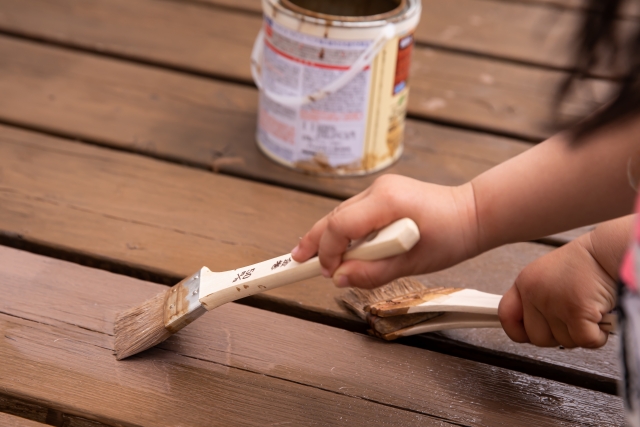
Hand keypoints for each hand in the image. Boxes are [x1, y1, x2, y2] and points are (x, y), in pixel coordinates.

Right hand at [291, 175, 478, 287]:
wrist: (473, 214)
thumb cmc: (451, 236)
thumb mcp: (412, 263)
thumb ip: (372, 272)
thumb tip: (339, 278)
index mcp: (387, 202)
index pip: (340, 226)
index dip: (326, 251)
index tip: (324, 272)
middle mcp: (380, 189)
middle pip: (334, 216)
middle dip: (314, 240)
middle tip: (296, 261)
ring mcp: (381, 188)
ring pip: (342, 213)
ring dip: (329, 236)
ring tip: (313, 257)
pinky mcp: (384, 194)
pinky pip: (355, 212)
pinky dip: (345, 231)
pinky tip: (340, 246)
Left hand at [498, 218, 628, 347]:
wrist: (609, 251)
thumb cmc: (586, 264)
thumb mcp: (548, 276)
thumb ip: (536, 298)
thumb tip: (531, 328)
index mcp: (525, 283)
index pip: (505, 315)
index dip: (517, 330)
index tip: (528, 333)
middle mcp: (535, 293)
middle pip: (537, 337)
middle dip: (557, 335)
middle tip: (572, 319)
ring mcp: (555, 303)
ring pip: (563, 341)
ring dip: (580, 333)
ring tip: (588, 309)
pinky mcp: (577, 313)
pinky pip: (585, 341)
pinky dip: (597, 336)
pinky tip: (601, 318)